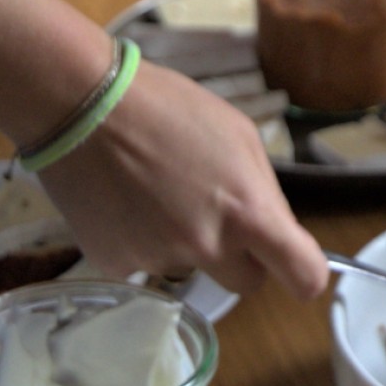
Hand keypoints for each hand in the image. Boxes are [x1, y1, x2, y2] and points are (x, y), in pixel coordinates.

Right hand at [40, 59, 328, 298]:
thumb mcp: (239, 136)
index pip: (302, 276)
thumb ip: (262, 191)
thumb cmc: (167, 107)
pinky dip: (139, 242)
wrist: (81, 103)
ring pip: (190, 267)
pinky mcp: (114, 263)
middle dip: (241, 258)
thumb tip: (273, 228)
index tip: (296, 266)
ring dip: (183, 242)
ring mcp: (157, 259)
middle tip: (217, 217)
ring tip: (156, 190)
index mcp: (248, 212)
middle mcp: (207, 245)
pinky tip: (125, 201)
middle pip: (245, 283)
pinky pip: (143, 263)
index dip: (305, 275)